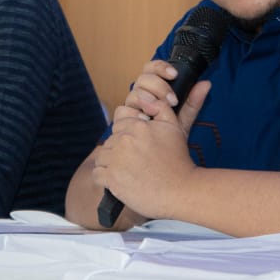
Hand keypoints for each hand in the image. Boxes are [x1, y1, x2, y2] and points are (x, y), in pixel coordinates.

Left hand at [92, 60, 210, 219]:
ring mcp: (116, 159)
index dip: (129, 135)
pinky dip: (106, 179)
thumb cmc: (179, 161)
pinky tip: (122, 181)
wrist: (181, 191)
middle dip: (120, 150)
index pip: (120, 123)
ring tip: (130, 172)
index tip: (139, 148)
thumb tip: (181, 87)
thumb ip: (164, 107)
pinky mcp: (111, 178)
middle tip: (137, 162)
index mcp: (138, 125)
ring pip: (103, 156)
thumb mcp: (175, 128)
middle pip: (111, 140)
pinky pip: (98, 174)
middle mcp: (125, 139)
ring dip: (112, 164)